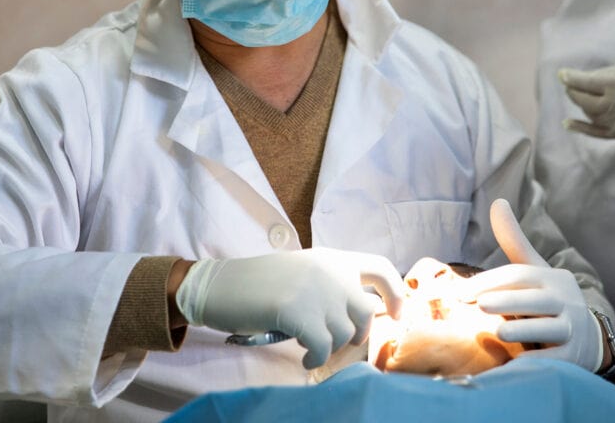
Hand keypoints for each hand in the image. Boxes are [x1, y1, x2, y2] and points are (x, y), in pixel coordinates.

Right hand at [175, 248, 404, 368]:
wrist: (220, 285)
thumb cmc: (258, 283)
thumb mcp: (301, 272)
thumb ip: (330, 283)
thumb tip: (362, 312)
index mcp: (330, 258)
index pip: (380, 267)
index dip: (395, 292)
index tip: (395, 312)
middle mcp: (329, 271)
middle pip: (367, 311)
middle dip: (357, 333)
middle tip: (336, 340)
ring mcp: (315, 291)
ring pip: (344, 334)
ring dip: (329, 346)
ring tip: (308, 343)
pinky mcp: (298, 312)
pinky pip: (323, 347)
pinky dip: (315, 357)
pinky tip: (303, 357)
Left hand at [456, 199, 602, 371]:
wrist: (588, 334)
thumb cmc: (547, 298)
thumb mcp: (533, 268)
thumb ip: (513, 239)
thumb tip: (497, 202)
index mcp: (550, 278)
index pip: (518, 276)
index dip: (489, 281)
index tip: (460, 293)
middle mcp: (564, 300)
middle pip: (534, 300)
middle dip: (506, 301)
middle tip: (478, 304)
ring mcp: (571, 328)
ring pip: (549, 328)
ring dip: (524, 329)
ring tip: (498, 331)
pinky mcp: (574, 355)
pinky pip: (557, 357)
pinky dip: (539, 361)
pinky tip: (518, 363)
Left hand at [559, 59, 614, 137]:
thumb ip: (607, 74)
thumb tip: (583, 78)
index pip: (585, 82)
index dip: (570, 77)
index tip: (562, 74)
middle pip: (583, 99)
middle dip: (573, 90)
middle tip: (571, 84)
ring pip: (589, 113)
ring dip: (582, 104)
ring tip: (582, 95)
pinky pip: (596, 132)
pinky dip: (580, 127)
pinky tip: (568, 123)